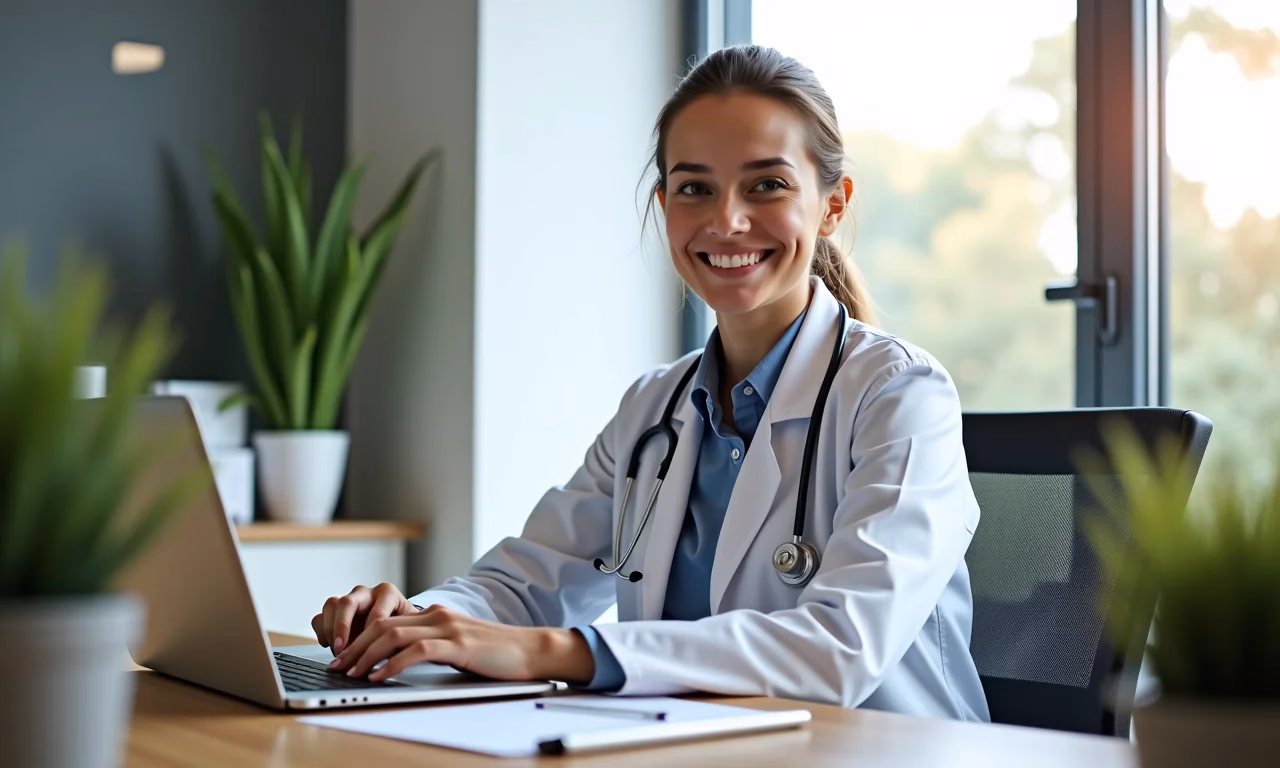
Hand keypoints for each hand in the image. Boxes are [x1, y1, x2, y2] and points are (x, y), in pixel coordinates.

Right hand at [311, 582, 418, 654]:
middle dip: (342, 627)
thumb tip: (388, 663)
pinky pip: (319, 617)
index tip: (366, 651)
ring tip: (338, 651)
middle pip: (347, 603)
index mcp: (387, 593)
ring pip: (331, 606)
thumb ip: (398, 641)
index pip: (376, 613)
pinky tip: (330, 646)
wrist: (395, 625)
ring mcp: (348, 600)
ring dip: (330, 631)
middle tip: (341, 649)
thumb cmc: (402, 628)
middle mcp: (366, 593)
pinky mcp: (334, 611)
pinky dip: (321, 633)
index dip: (369, 635)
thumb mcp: (406, 632)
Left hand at [325, 605, 595, 683]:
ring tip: (350, 672)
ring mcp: (448, 627)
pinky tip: (379, 676)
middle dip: (354, 646)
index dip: (360, 638)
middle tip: (336, 665)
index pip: (388, 620)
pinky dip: (392, 664)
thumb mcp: (458, 645)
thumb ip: (434, 643)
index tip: (343, 657)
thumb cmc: (497, 654)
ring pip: (393, 634)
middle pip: (383, 624)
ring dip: (366, 654)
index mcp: (435, 614)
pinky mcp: (458, 644)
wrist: (532, 651)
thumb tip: (407, 654)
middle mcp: (438, 614)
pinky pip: (416, 651)